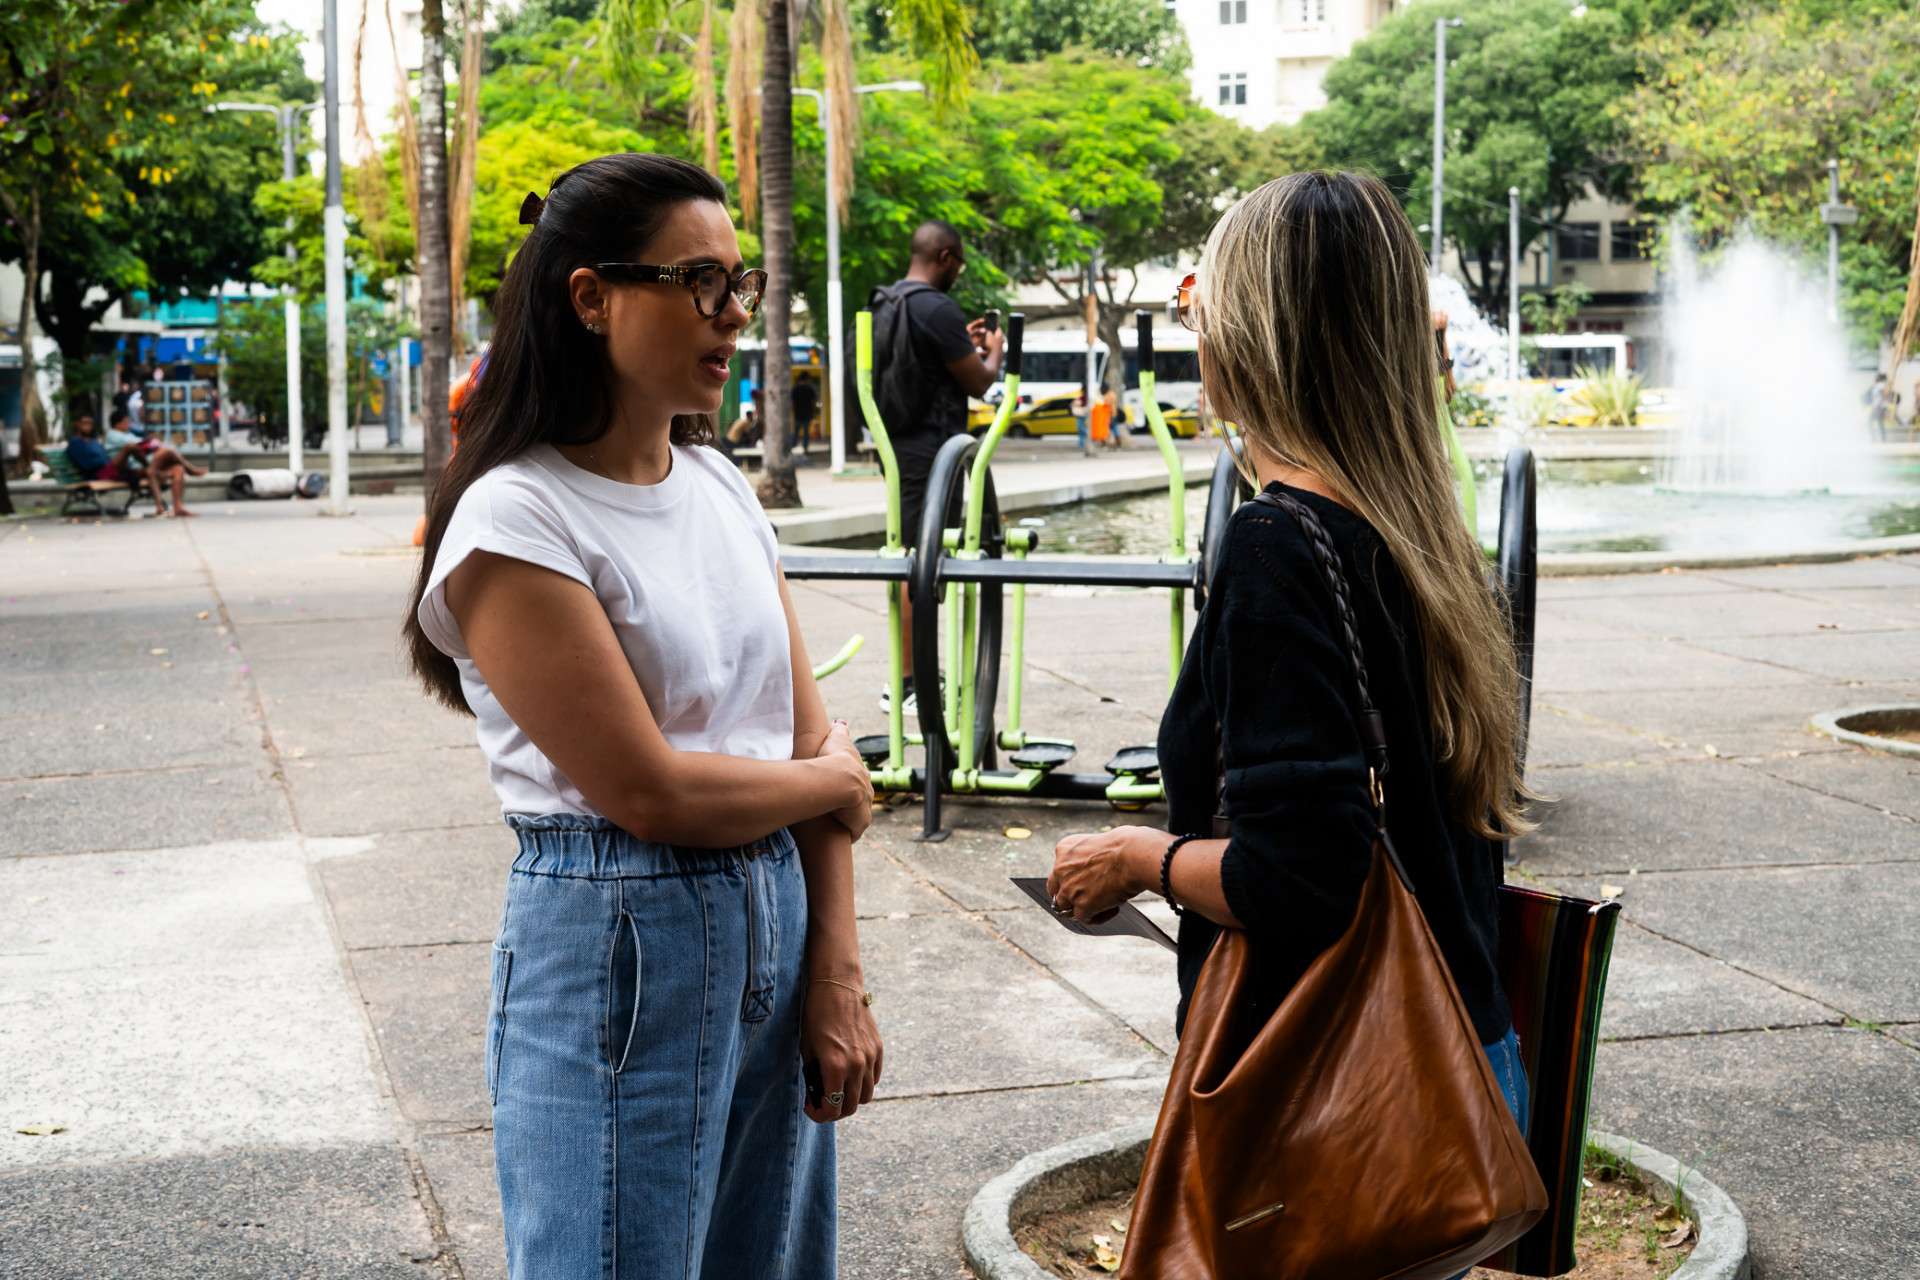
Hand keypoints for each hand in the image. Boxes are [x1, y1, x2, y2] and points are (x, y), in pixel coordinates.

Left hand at [800, 976, 883, 1122]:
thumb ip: (815, 1075)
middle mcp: (856, 1065)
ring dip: (851, 1099)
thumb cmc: (817, 1016)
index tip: (812, 1110)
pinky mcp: (878, 1049)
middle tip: (823, 1105)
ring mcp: (870, 1058)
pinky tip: (850, 1075)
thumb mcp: (808, 1048)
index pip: (832, 1107)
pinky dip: (863, 1084)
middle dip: (834, 1112)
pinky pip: (875, 1078)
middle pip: (850, 1107)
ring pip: (865, 1096)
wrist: (838, 987)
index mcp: (835, 1066)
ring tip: (838, 1091)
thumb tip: (817, 1095)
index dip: (820, 1116)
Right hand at [817, 721, 872, 839]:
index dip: (850, 784)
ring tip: (838, 824)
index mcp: (861, 774)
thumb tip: (840, 722)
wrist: (838, 778)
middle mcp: (867, 791)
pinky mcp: (860, 822)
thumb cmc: (833, 758)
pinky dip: (848, 833)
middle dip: (853, 804)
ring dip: (850, 820)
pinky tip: (840, 835)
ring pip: (859, 816)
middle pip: (862, 799)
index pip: (858, 780)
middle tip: (840, 809)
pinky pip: (854, 831)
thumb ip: (840, 731)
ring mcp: (865, 807)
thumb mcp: (837, 739)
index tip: (843, 789)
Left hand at [1046, 826, 1162, 923]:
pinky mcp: (1082, 904)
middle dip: (1066, 896)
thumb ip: (1088, 858)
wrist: (1133, 854)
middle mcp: (1061, 868)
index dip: (1071, 878)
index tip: (1085, 881)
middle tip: (1084, 899)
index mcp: (1064, 849)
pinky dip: (1098, 917)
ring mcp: (1069, 888)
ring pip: (1063, 907)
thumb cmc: (1125, 845)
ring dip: (1079, 909)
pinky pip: (1084, 919)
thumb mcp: (1098, 845)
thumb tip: (1094, 875)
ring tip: (1100, 906)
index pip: (1059, 869)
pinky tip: (1113, 909)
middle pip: (1055, 890)